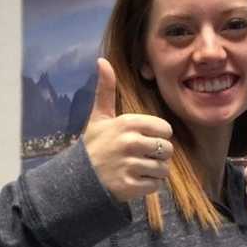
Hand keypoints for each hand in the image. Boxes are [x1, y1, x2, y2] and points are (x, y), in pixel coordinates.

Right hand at [82, 58, 173, 203]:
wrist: (79, 177)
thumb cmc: (94, 145)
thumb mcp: (99, 116)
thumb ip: (105, 90)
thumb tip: (102, 60)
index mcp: (127, 123)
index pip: (165, 129)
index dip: (159, 136)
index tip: (145, 139)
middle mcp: (131, 143)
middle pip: (167, 150)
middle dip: (158, 155)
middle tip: (142, 156)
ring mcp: (130, 165)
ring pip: (163, 169)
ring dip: (155, 171)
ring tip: (139, 169)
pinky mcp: (130, 186)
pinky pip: (155, 185)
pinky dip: (148, 185)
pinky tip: (135, 180)